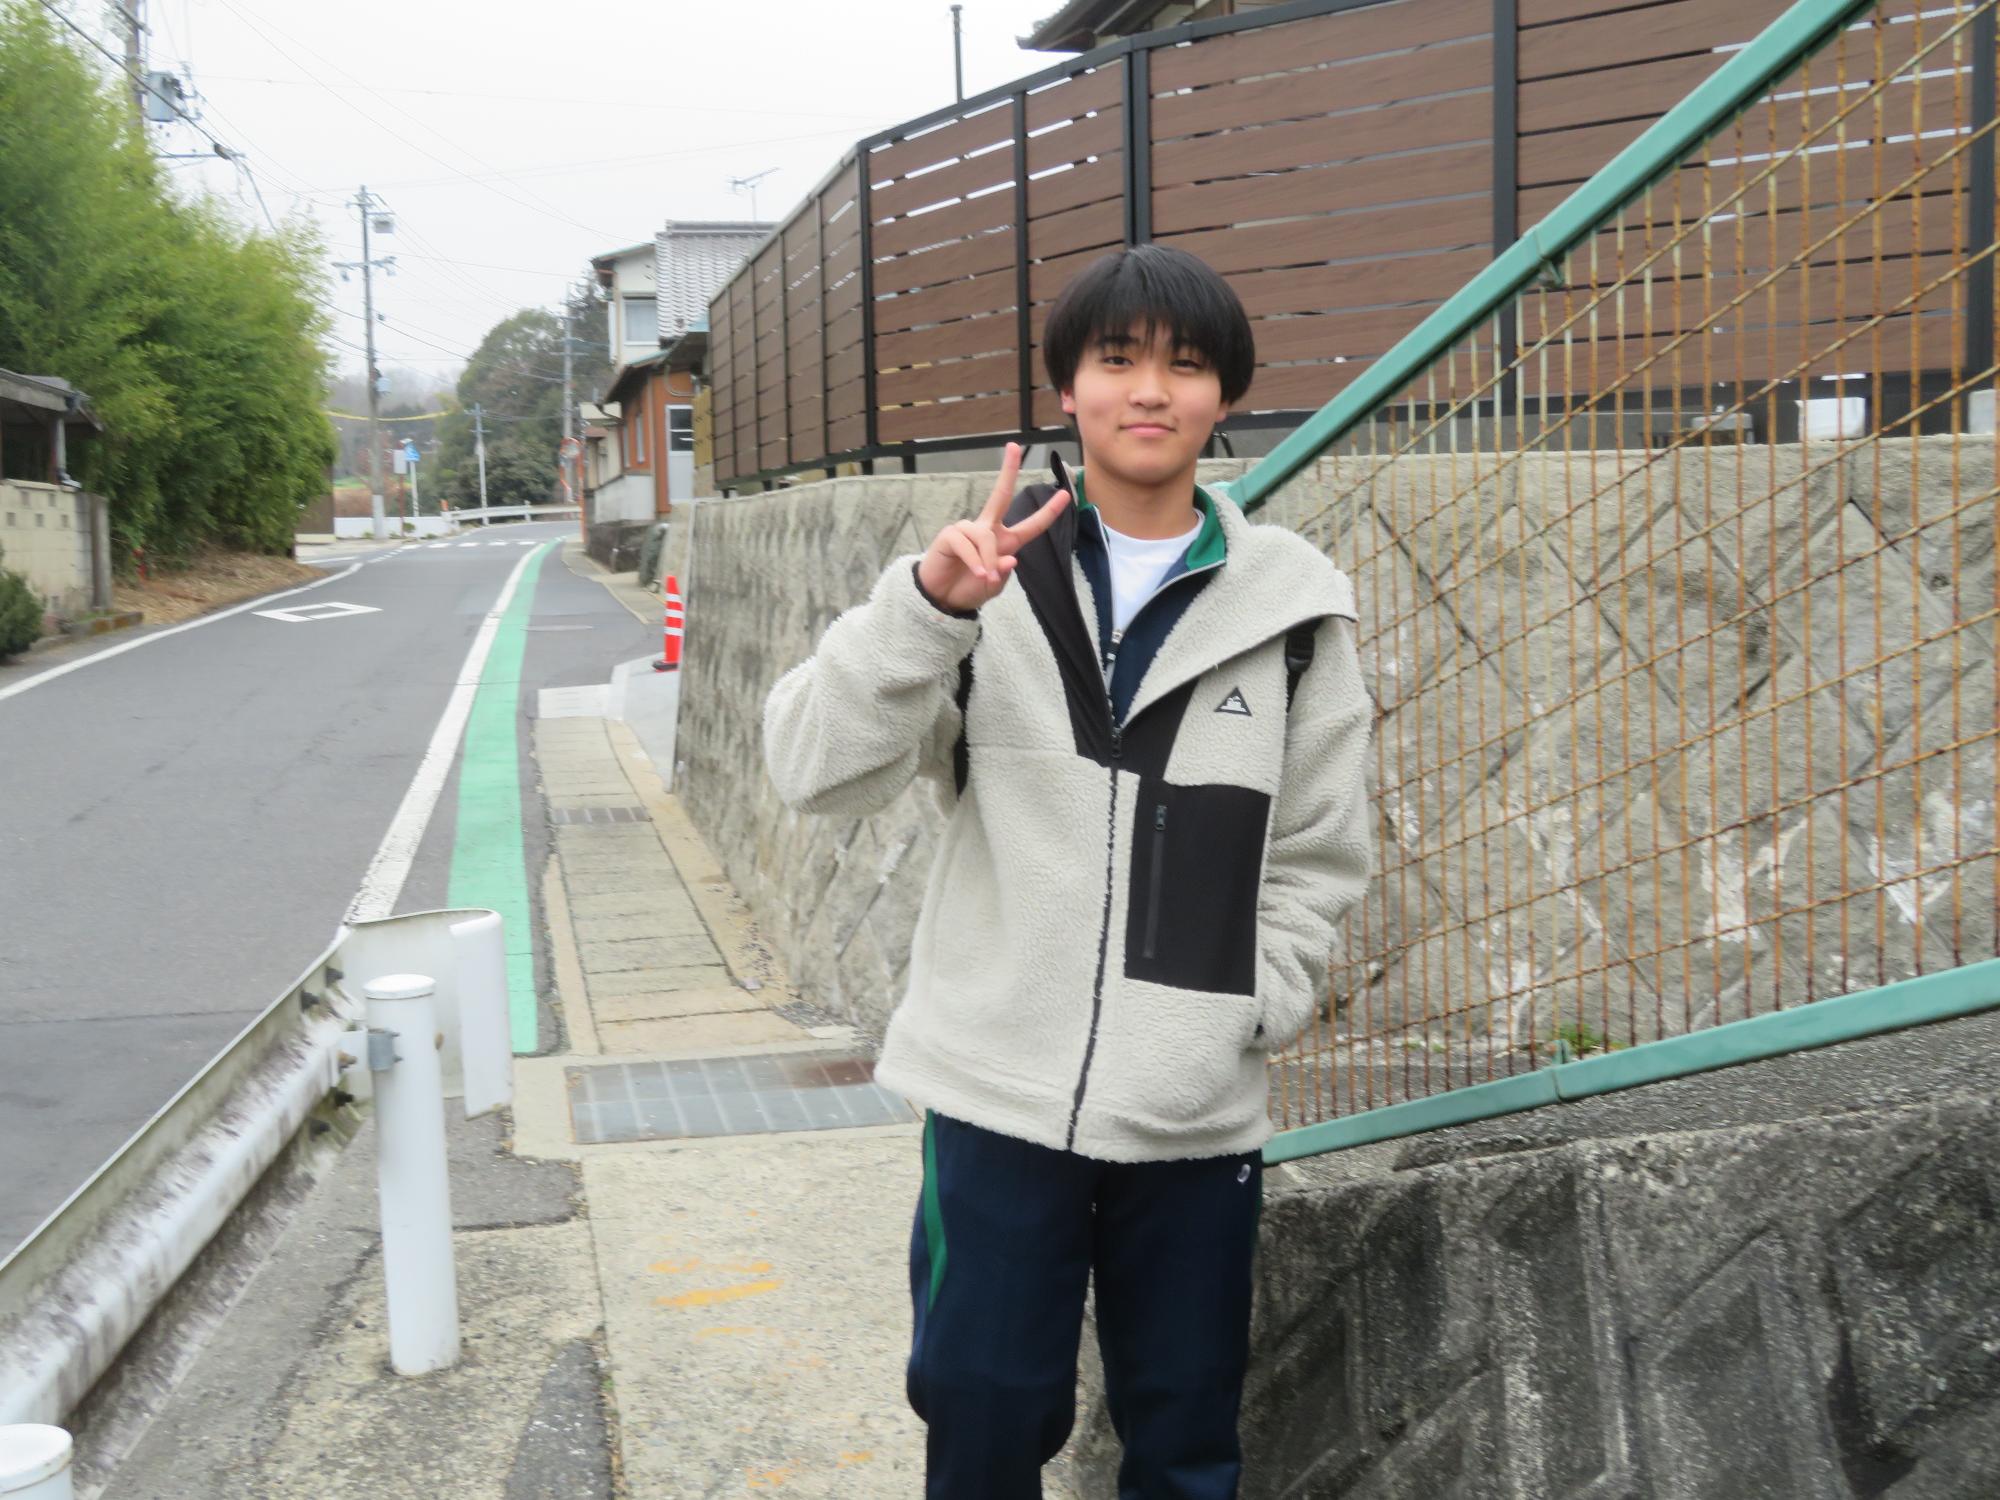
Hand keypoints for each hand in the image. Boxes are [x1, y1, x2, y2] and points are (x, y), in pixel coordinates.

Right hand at [916, 443, 1071, 612]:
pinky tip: (977, 573)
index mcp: (1005, 541)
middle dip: (1008, 471)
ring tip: (985, 578)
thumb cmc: (969, 589)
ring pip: (985, 537)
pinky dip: (974, 561)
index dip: (1049, 512)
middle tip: (1014, 447)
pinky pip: (966, 544)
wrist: (943, 599)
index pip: (1031, 525)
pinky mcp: (950, 536)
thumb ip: (1003, 574)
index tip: (1066, 495)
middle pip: (1001, 495)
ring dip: (988, 560)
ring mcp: (967, 530)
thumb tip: (1011, 559)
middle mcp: (987, 530)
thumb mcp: (993, 587)